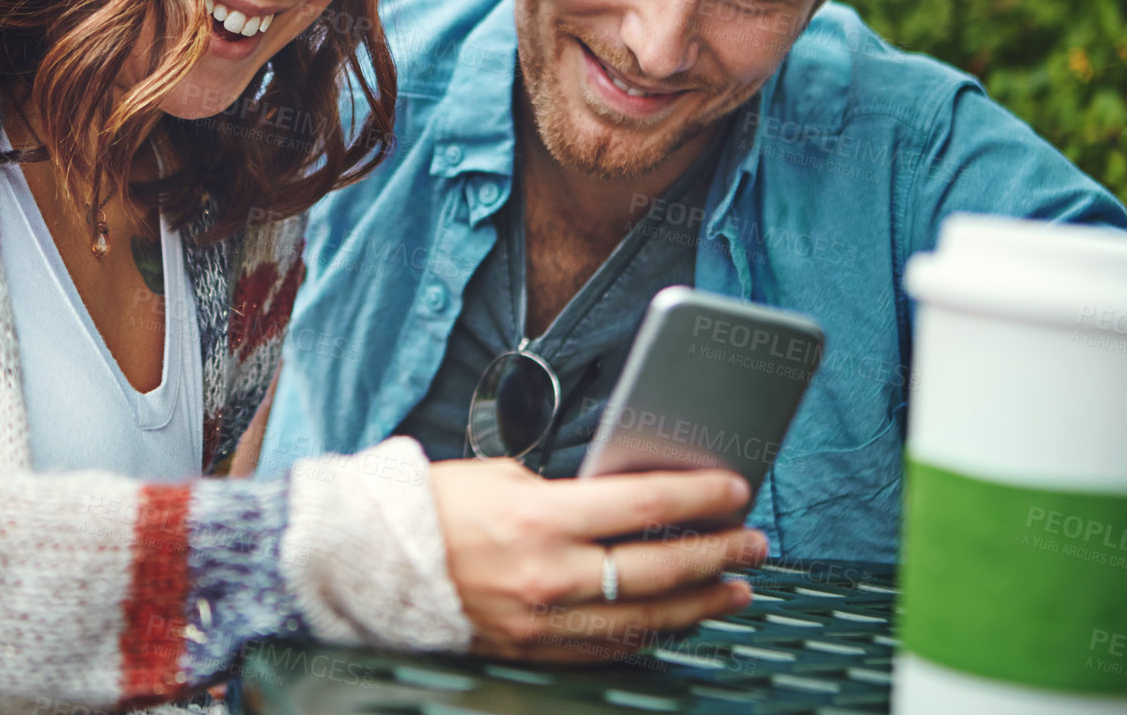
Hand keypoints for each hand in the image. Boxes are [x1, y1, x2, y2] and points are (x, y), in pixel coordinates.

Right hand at [429, 460, 767, 661]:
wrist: (374, 563)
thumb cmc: (436, 508)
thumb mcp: (505, 476)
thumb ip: (568, 491)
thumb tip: (628, 500)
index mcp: (540, 517)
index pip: (644, 504)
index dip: (699, 496)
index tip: (734, 489)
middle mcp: (548, 574)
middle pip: (658, 567)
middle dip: (717, 552)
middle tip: (752, 541)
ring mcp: (543, 620)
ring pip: (646, 618)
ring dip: (700, 602)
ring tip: (736, 588)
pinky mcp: (534, 649)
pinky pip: (611, 647)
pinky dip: (653, 633)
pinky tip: (680, 620)